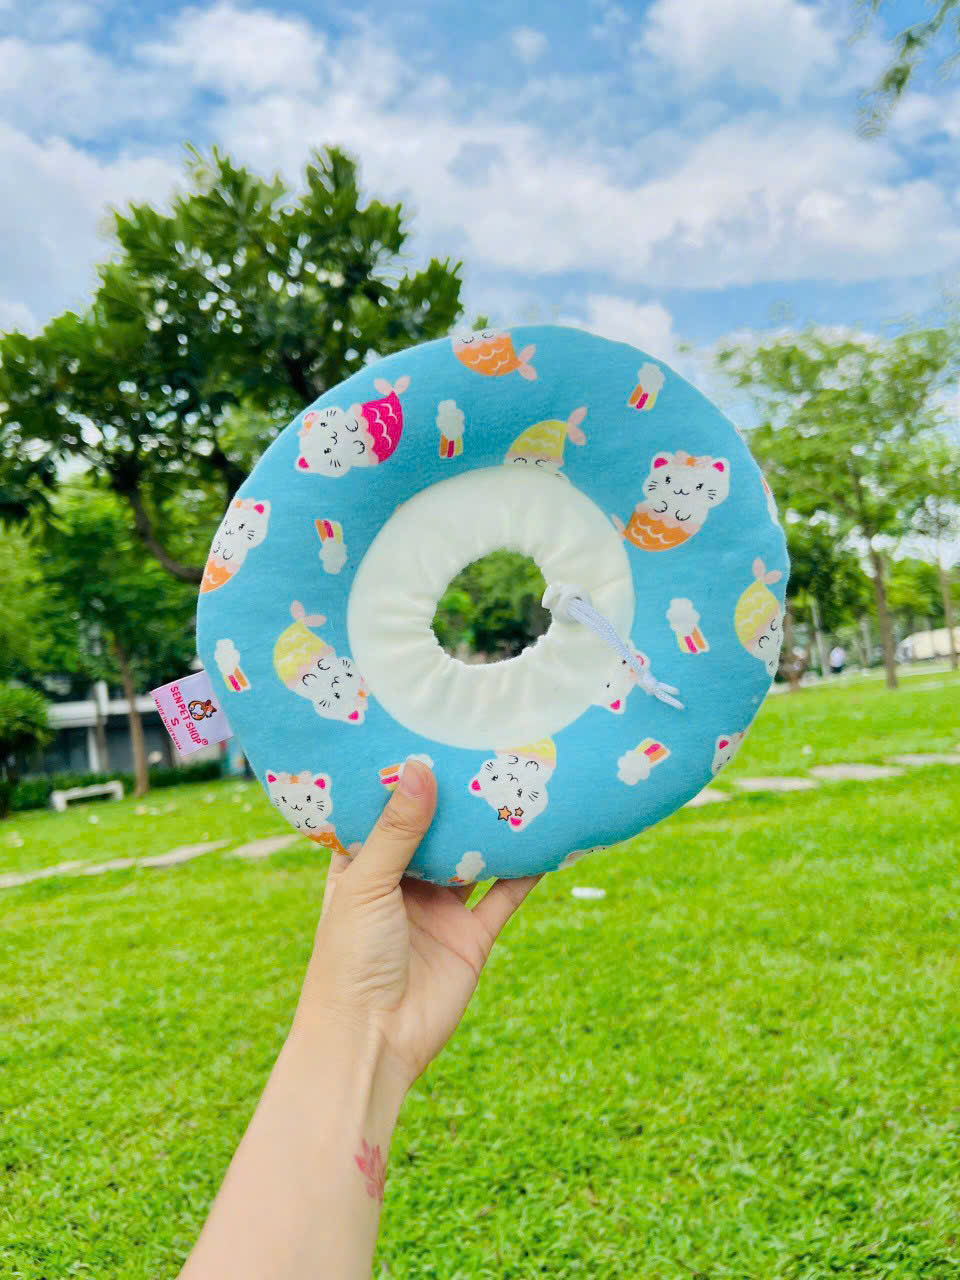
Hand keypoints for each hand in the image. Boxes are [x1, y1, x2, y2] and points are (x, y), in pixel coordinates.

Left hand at [294, 761, 539, 1091]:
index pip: (381, 813)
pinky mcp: (472, 937)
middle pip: (433, 831)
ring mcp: (439, 910)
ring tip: (520, 779)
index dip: (399, 779)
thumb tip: (422, 768)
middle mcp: (402, 883)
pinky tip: (548, 836)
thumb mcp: (367, 884)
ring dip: (493, 828)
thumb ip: (399, 829)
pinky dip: (527, 869)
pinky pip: (505, 895)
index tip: (422, 734)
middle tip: (482, 745)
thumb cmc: (348, 958)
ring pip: (473, 858)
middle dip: (455, 797)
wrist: (372, 1040)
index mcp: (362, 867)